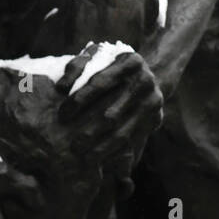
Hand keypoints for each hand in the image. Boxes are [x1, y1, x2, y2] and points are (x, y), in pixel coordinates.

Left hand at [57, 46, 162, 169]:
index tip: (62, 114)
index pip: (100, 83)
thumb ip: (77, 67)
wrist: (147, 75)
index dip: (79, 100)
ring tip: (84, 159)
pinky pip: (133, 141)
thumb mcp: (97, 56)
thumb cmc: (112, 66)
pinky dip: (116, 153)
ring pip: (124, 132)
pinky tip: (102, 161)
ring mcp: (153, 102)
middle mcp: (145, 81)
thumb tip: (61, 88)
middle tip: (72, 145)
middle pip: (112, 113)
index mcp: (130, 61)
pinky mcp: (156, 119)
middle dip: (90, 132)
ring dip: (102, 148)